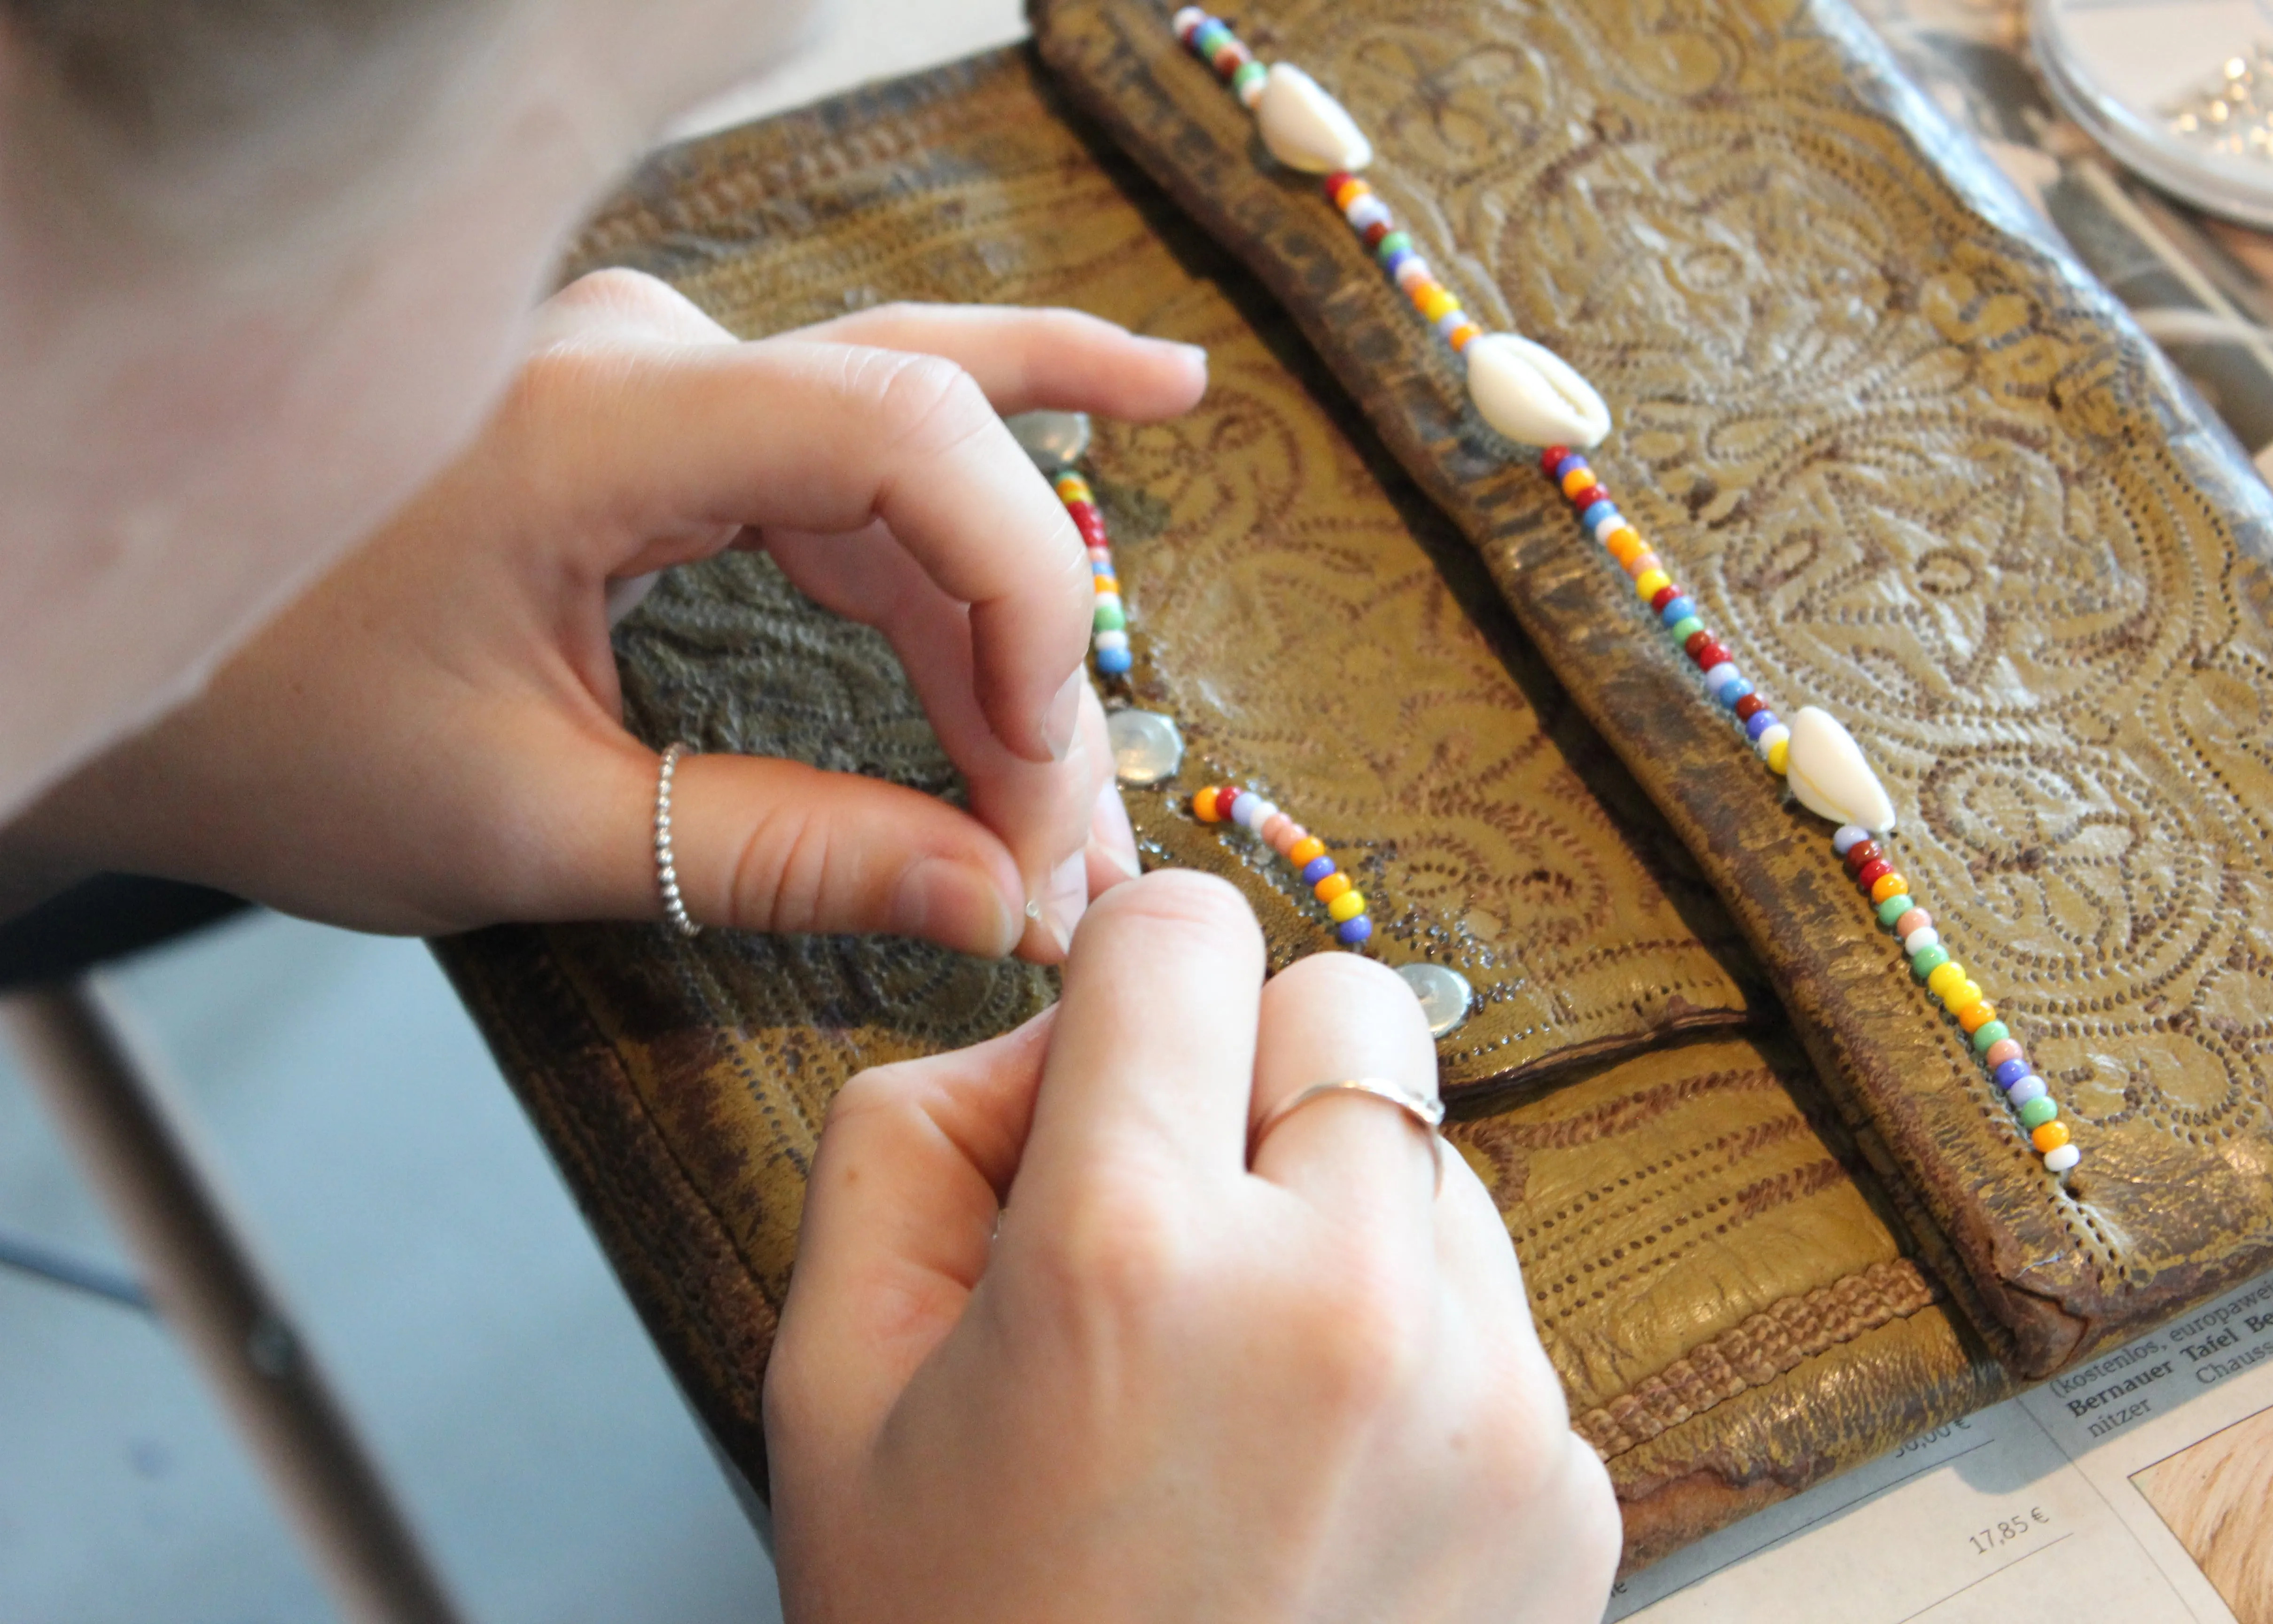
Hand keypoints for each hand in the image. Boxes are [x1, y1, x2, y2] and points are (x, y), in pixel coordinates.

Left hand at [0, 271, 1205, 952]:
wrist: (121, 668)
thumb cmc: (271, 729)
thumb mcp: (531, 828)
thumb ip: (782, 854)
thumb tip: (991, 905)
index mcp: (600, 416)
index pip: (900, 435)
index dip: (1019, 591)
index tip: (1044, 773)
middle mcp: (651, 358)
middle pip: (932, 449)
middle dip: (1029, 652)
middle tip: (1079, 841)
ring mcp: (661, 380)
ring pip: (908, 471)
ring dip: (1000, 630)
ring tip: (1080, 783)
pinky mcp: (662, 428)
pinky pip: (849, 479)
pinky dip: (943, 574)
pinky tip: (1084, 494)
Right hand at [766, 871, 1620, 1622]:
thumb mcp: (833, 1378)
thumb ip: (917, 1132)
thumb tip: (1060, 1031)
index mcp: (1132, 1257)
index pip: (1183, 930)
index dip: (1126, 973)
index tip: (1109, 1052)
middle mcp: (1342, 1303)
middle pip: (1347, 1003)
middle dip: (1251, 1068)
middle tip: (1174, 1206)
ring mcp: (1488, 1400)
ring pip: (1432, 1156)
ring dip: (1339, 1211)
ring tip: (1244, 1379)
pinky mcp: (1569, 1487)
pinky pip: (1494, 1310)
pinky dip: (1414, 1344)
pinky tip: (1320, 1473)